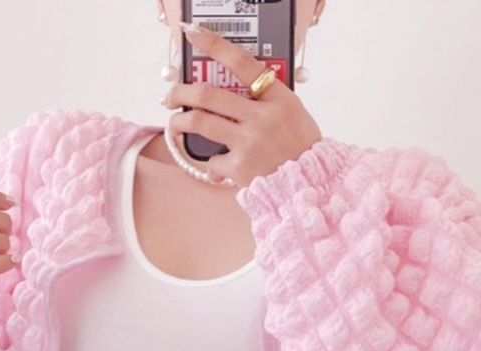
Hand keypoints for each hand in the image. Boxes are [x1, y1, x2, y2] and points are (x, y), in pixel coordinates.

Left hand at [163, 24, 322, 186]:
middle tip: (170, 96)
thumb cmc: (301, 150)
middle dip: (181, 92)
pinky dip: (211, 165)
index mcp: (278, 98)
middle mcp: (262, 117)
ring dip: (179, 122)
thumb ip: (268, 100)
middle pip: (208, 94)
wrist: (310, 185)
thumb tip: (236, 90)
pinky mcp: (240, 167)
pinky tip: (216, 168)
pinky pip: (213, 161)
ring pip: (200, 122)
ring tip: (175, 124)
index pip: (242, 63)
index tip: (194, 34)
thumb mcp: (293, 114)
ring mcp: (249, 142)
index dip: (214, 45)